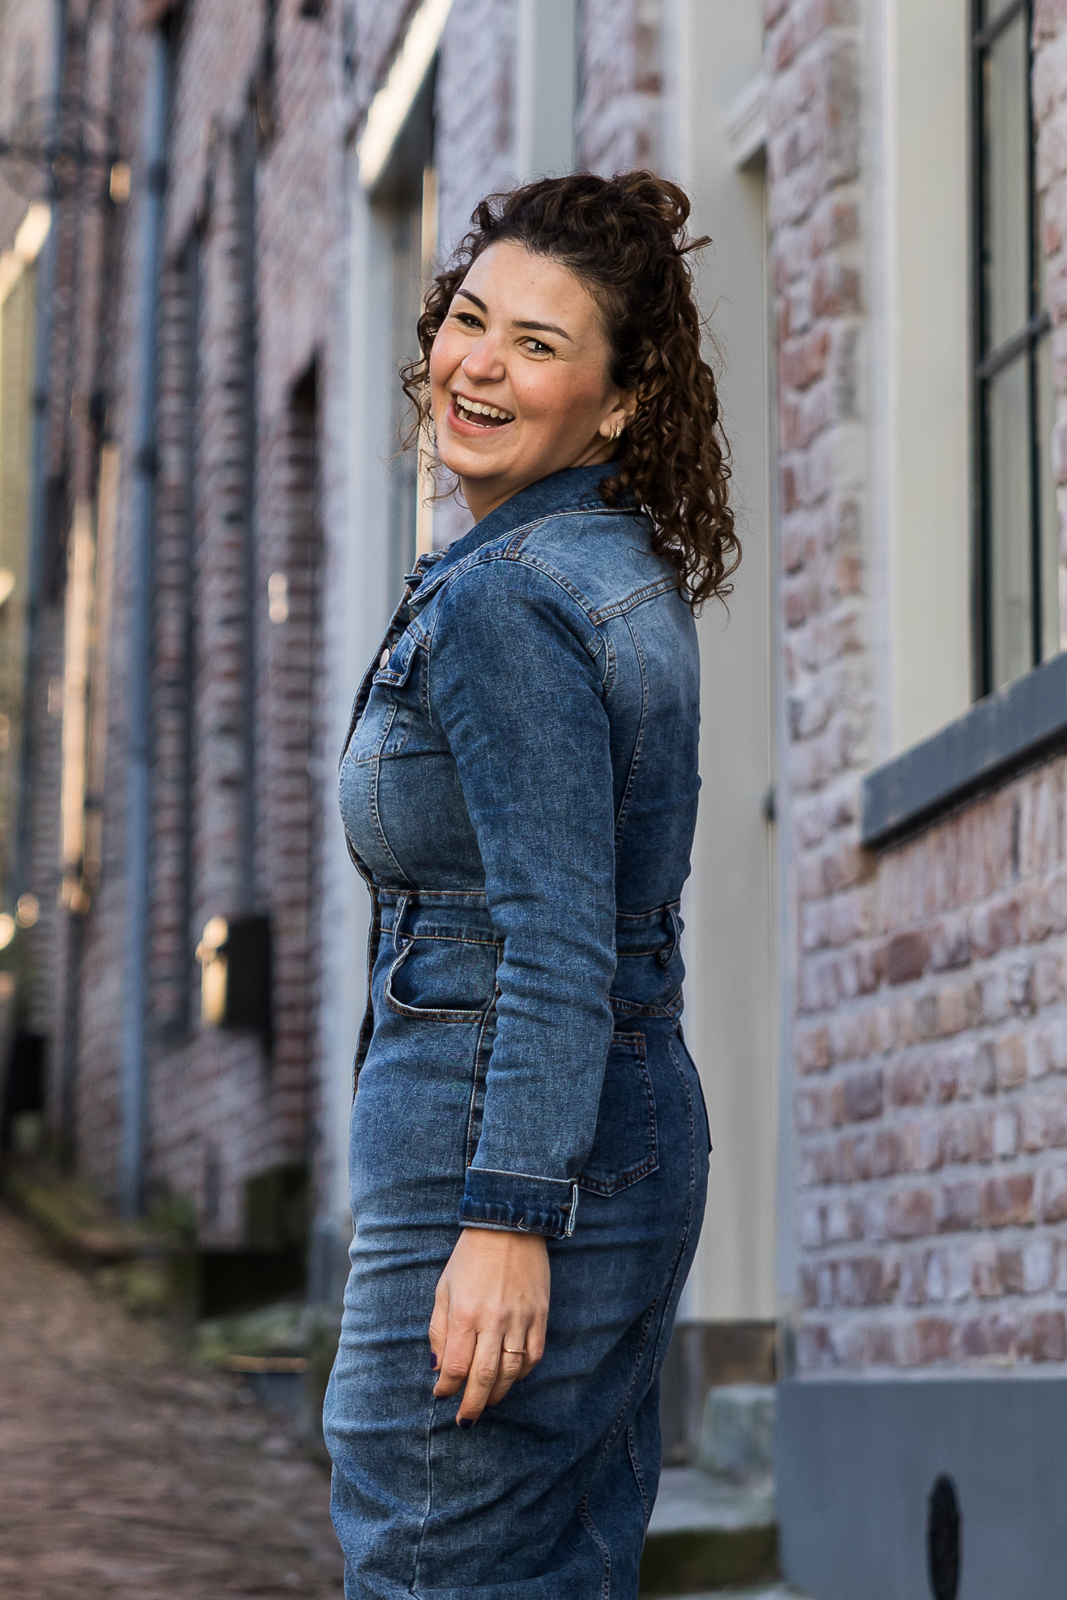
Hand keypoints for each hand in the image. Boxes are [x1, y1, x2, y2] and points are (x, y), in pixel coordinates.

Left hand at [429, 1227, 549, 1426]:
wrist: (509, 1226)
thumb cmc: (470, 1257)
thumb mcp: (444, 1289)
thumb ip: (439, 1330)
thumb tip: (438, 1367)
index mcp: (465, 1314)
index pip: (456, 1366)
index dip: (448, 1387)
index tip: (442, 1394)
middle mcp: (493, 1320)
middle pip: (483, 1377)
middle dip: (472, 1405)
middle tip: (465, 1421)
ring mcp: (520, 1319)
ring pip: (511, 1372)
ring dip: (497, 1393)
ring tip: (486, 1401)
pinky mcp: (540, 1315)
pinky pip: (534, 1354)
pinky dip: (523, 1373)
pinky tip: (511, 1377)